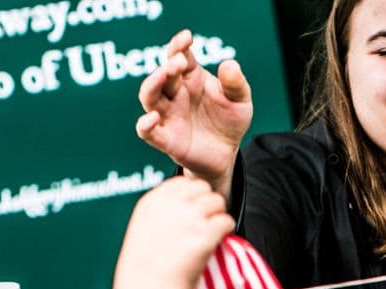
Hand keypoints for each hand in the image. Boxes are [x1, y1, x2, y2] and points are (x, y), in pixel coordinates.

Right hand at [115, 177, 233, 288]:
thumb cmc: (144, 271)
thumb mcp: (144, 231)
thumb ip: (163, 214)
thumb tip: (186, 206)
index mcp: (153, 202)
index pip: (182, 182)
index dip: (193, 196)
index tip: (193, 212)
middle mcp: (170, 206)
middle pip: (203, 188)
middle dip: (208, 203)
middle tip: (206, 224)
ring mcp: (188, 219)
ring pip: (217, 202)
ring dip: (218, 216)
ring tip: (211, 234)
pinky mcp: (204, 236)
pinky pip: (226, 221)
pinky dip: (226, 230)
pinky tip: (217, 241)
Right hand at [136, 29, 252, 195]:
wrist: (226, 154)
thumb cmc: (229, 122)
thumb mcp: (240, 101)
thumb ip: (236, 84)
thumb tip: (229, 64)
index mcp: (191, 78)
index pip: (179, 56)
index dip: (179, 45)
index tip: (187, 37)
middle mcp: (175, 94)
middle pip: (163, 75)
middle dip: (168, 65)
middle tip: (179, 60)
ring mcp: (168, 115)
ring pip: (149, 97)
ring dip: (152, 84)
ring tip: (163, 75)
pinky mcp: (166, 139)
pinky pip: (147, 132)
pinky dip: (145, 125)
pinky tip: (153, 118)